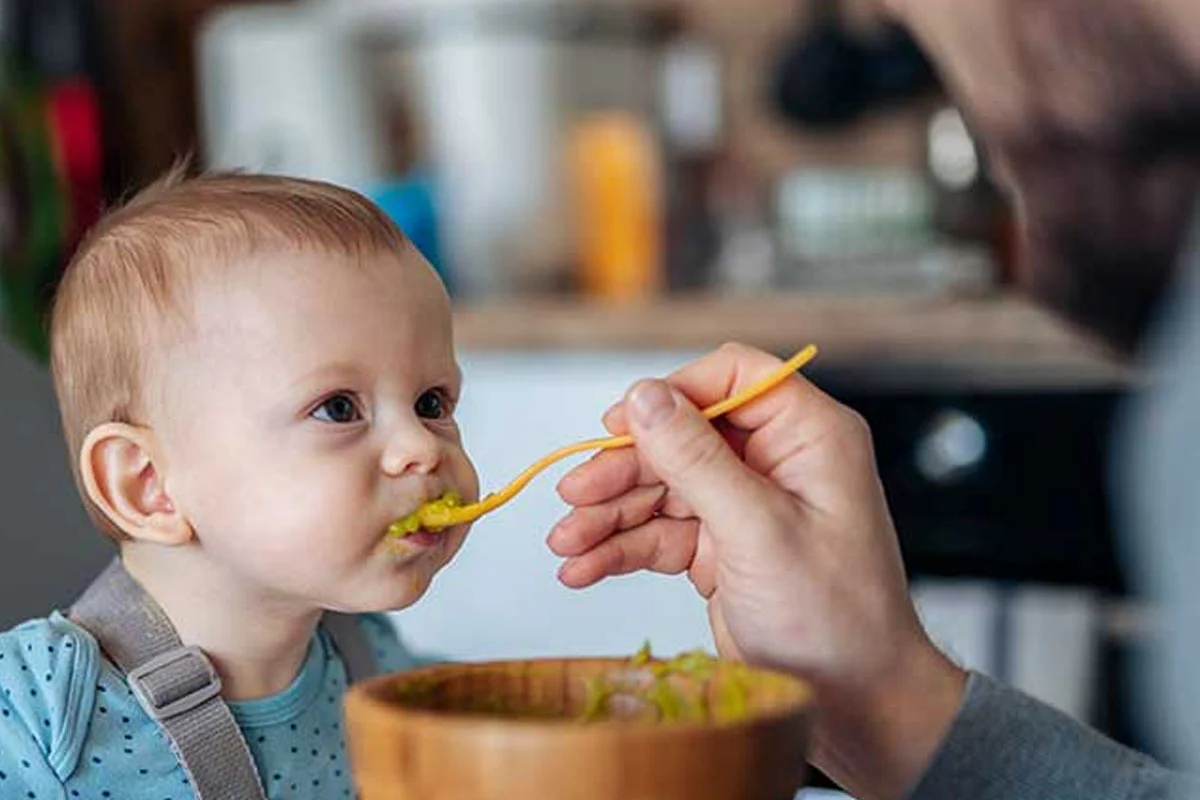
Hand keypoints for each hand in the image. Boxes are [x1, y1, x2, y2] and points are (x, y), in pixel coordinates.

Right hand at [548, 343, 964, 799]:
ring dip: (609, 514)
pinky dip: (620, 548)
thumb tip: (645, 396)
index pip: (733, 376)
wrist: (853, 703)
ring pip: (661, 486)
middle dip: (623, 468)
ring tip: (566, 544)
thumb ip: (697, 460)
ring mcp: (745, 505)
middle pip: (681, 435)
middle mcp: (775, 462)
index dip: (673, 392)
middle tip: (574, 494)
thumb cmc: (834, 618)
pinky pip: (660, 532)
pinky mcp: (721, 547)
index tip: (621, 423)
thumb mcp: (758, 531)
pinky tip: (584, 568)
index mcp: (808, 437)